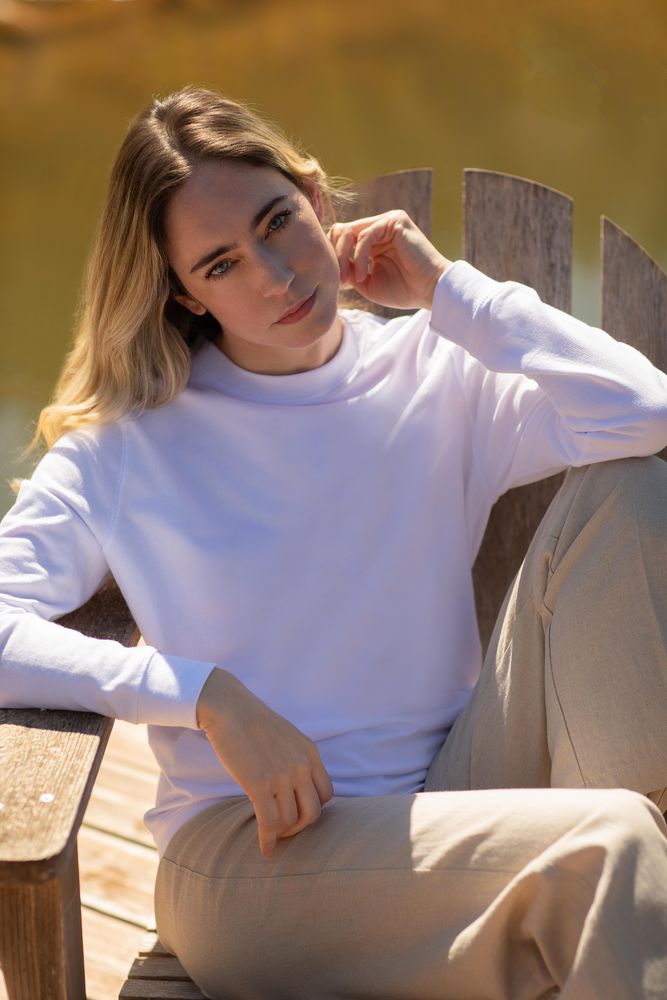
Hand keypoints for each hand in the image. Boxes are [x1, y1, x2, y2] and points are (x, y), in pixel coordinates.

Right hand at [196, 668, 333, 858]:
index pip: (326, 793)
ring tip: (271, 834)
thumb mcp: (288, 737)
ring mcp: (281, 777)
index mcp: (310, 754)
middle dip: (300, 826)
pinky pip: (269, 823)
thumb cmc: (254, 722)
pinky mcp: (259, 785)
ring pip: (290, 820)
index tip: (298, 812)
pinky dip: (268, 841)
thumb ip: (297, 759)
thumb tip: (296, 785)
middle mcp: (301, 767)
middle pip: (313, 812)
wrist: (229, 709)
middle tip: (286, 830)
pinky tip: (264, 850)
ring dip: (281, 833)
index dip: (313, 808)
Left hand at [328, 210, 451, 310]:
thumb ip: (347, 268)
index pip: (341, 237)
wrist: (430, 291)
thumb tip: (329, 261)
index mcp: (372, 238)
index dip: (335, 258)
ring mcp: (387, 221)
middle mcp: (379, 226)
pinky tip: (361, 275)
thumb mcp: (366, 281)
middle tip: (342, 282)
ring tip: (352, 280)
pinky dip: (358, 257)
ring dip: (345, 258)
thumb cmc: (403, 290)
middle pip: (341, 231)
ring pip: (349, 231)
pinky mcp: (395, 221)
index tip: (340, 284)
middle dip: (336, 258)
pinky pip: (365, 235)